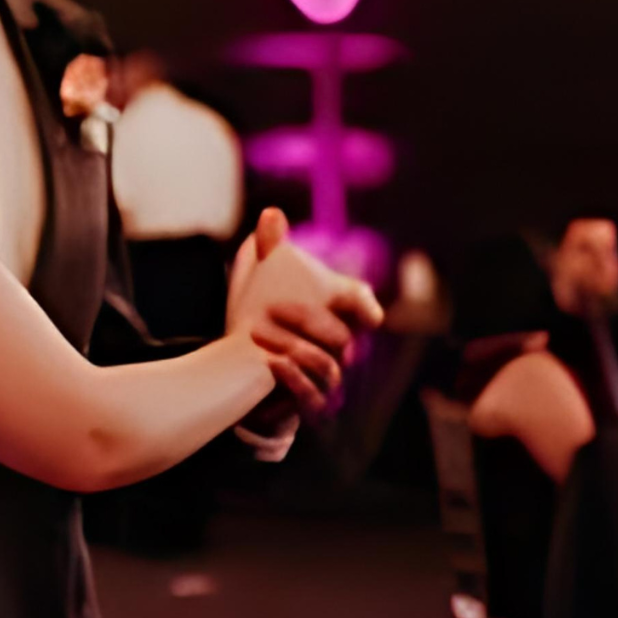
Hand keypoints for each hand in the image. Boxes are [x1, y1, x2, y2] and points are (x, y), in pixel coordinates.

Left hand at [226, 210, 382, 418]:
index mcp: (334, 312)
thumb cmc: (263, 315)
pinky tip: (270, 363)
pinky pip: (315, 400)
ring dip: (297, 350)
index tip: (369, 312)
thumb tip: (270, 214)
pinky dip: (295, 380)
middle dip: (309, 319)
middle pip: (342, 336)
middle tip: (274, 306)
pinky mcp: (310, 403)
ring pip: (330, 369)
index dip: (365, 305)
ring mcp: (327, 377)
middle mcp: (340, 346)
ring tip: (259, 332)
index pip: (359, 303)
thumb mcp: (259, 277)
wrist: (249, 363)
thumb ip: (269, 246)